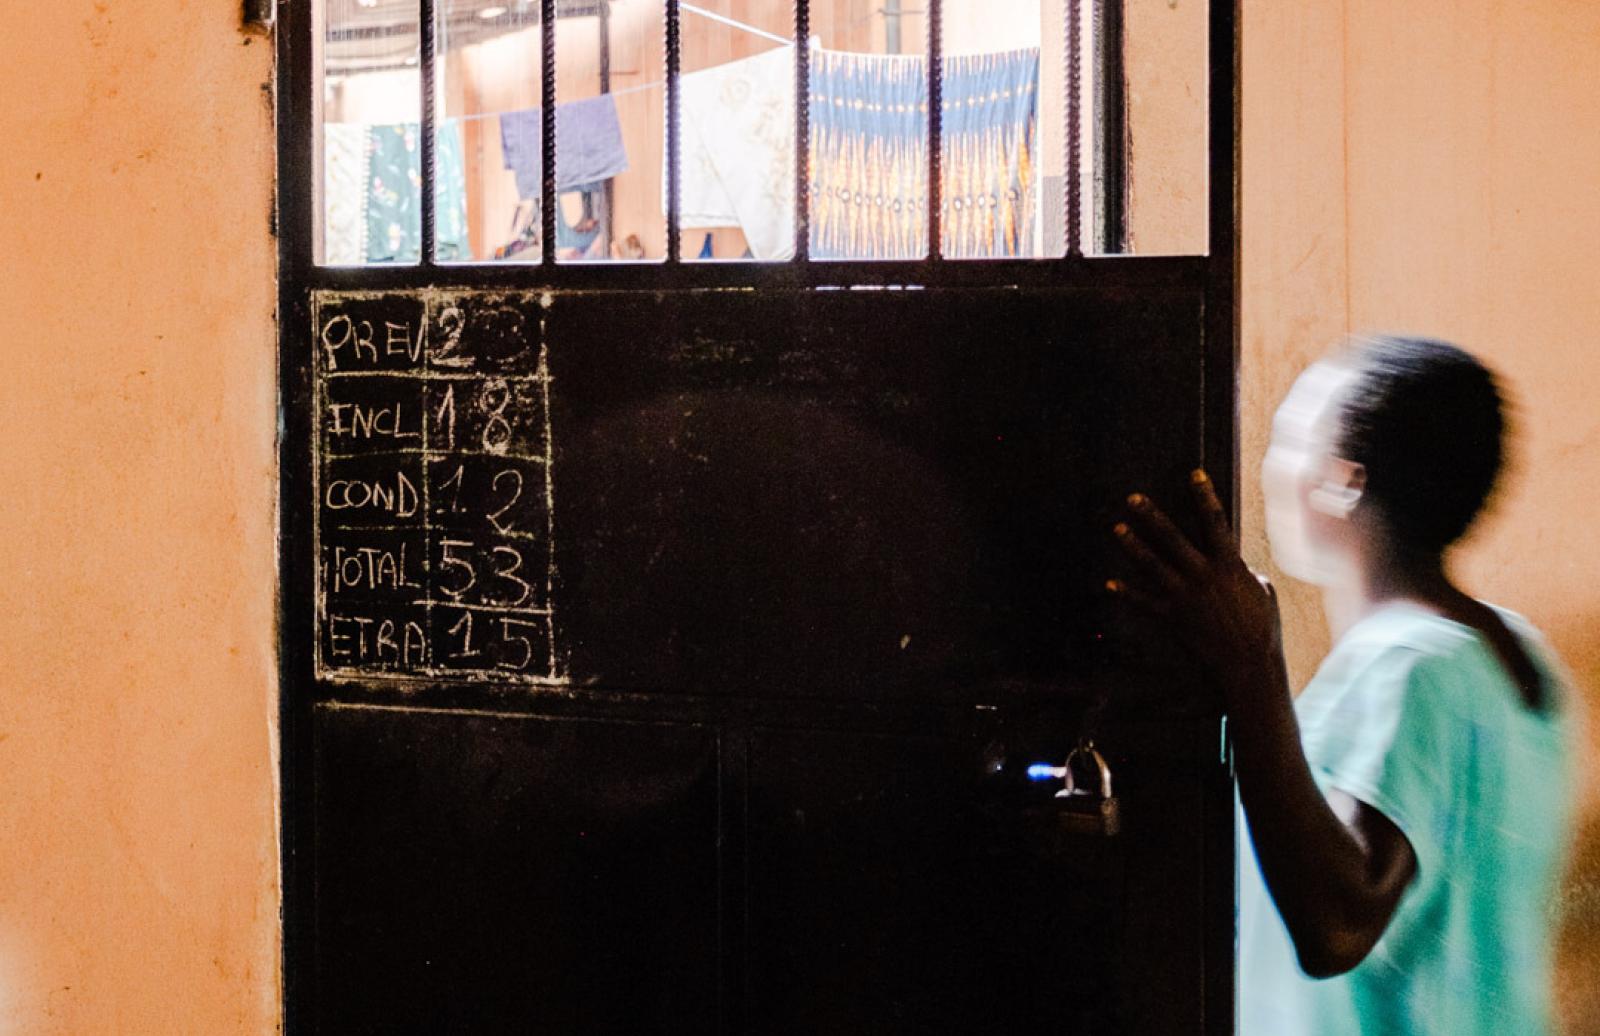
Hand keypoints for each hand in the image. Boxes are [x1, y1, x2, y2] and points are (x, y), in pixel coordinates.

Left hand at [1107, 469, 1283, 692]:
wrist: (1248, 664)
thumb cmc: (1262, 628)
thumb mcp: (1262, 591)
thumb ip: (1245, 572)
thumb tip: (1236, 564)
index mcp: (1228, 566)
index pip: (1216, 522)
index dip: (1205, 496)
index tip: (1194, 474)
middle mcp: (1203, 576)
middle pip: (1173, 538)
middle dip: (1152, 516)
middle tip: (1133, 498)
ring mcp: (1185, 596)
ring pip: (1153, 565)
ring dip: (1133, 546)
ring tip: (1116, 528)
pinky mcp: (1172, 618)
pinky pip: (1144, 602)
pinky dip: (1126, 593)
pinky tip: (1109, 583)